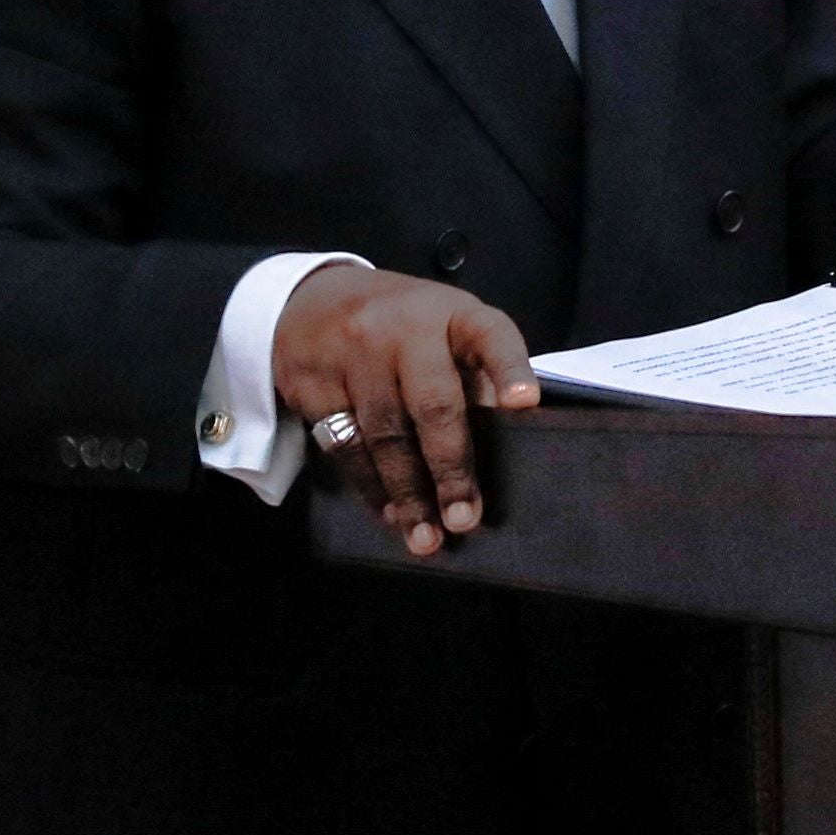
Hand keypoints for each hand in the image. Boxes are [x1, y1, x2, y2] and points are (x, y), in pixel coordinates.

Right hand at [269, 264, 537, 557]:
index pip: (490, 336)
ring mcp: (353, 352)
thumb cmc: (402, 326)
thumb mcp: (444, 328)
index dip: (509, 369)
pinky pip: (345, 446)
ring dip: (407, 493)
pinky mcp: (312, 381)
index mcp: (453, 314)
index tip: (526, 403)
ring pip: (385, 434)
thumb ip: (474, 374)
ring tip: (426, 536)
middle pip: (433, 403)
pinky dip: (369, 487)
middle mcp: (403, 327)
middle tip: (465, 518)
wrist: (309, 298)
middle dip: (451, 468)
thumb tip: (505, 453)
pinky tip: (388, 512)